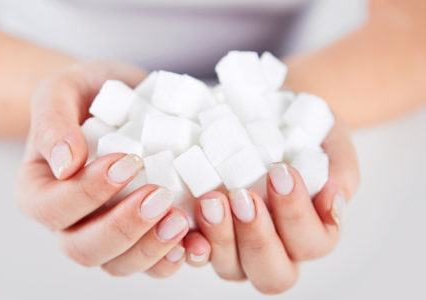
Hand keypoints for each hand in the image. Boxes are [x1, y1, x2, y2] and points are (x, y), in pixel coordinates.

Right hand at [16, 61, 188, 277]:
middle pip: (84, 249)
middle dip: (123, 228)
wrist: (121, 98)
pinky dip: (175, 258)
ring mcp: (108, 232)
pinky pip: (154, 263)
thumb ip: (53, 122)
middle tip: (158, 196)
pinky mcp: (143, 234)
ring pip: (119, 265)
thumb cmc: (87, 94)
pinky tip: (195, 242)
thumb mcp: (61, 91)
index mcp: (41, 192)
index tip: (126, 162)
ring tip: (180, 221)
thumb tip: (65, 163)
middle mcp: (71, 222)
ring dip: (150, 250)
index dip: (88, 194)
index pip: (52, 209)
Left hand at [183, 119, 359, 293]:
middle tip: (243, 197)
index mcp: (310, 231)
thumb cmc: (302, 132)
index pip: (313, 243)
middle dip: (258, 237)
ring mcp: (237, 247)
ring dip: (221, 238)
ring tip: (211, 200)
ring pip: (232, 269)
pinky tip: (183, 219)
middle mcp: (276, 248)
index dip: (299, 216)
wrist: (267, 116)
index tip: (283, 173)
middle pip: (273, 274)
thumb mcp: (330, 138)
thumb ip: (341, 169)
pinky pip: (196, 254)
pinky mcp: (206, 235)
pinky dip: (190, 243)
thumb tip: (335, 196)